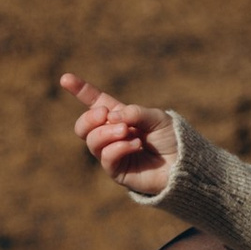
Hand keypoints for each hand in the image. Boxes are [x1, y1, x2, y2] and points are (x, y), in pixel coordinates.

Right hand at [61, 73, 176, 197]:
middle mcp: (111, 135)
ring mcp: (112, 153)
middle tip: (107, 115)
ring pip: (92, 141)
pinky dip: (119, 148)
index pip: (95, 102)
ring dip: (107, 133)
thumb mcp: (156, 117)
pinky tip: (135, 144)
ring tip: (127, 131)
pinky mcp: (117, 171)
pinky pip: (106, 157)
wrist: (184, 164)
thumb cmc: (171, 138)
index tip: (65, 78)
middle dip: (90, 118)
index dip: (80, 90)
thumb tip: (111, 117)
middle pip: (83, 126)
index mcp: (119, 116)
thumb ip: (134, 113)